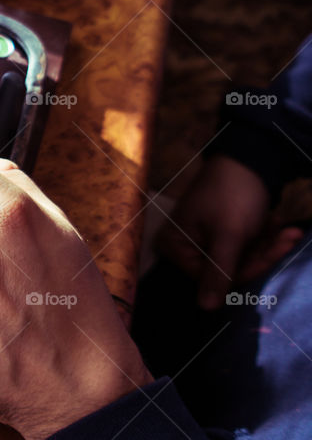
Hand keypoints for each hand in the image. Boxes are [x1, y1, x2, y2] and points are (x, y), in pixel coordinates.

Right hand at [158, 155, 302, 309]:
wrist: (248, 157)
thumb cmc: (231, 194)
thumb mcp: (228, 234)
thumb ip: (218, 272)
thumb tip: (205, 309)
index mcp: (176, 245)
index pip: (211, 276)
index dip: (245, 269)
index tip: (272, 253)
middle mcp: (186, 245)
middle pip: (228, 268)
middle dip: (263, 254)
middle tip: (290, 237)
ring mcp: (205, 239)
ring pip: (242, 259)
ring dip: (269, 246)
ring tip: (290, 230)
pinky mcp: (223, 234)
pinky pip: (246, 248)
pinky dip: (266, 239)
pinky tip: (282, 226)